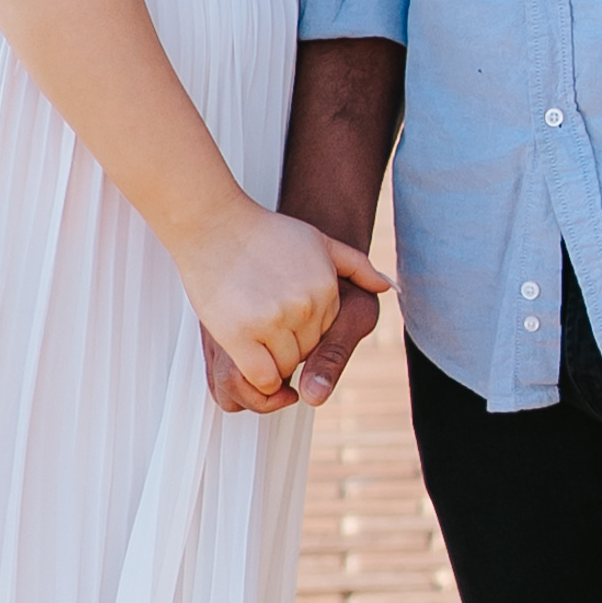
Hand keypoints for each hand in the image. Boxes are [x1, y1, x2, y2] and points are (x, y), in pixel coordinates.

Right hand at [182, 206, 363, 413]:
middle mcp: (306, 306)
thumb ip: (355, 265)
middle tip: (263, 325)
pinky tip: (249, 358)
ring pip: (285, 367)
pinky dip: (260, 379)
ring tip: (253, 335)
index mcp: (326, 289)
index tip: (281, 315)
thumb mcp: (318, 241)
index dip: (302, 331)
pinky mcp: (242, 334)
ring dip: (271, 362)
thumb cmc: (264, 232)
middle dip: (288, 346)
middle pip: (306, 353)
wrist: (215, 223)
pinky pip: (262, 377)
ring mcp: (274, 320)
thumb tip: (386, 287)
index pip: (325, 334)